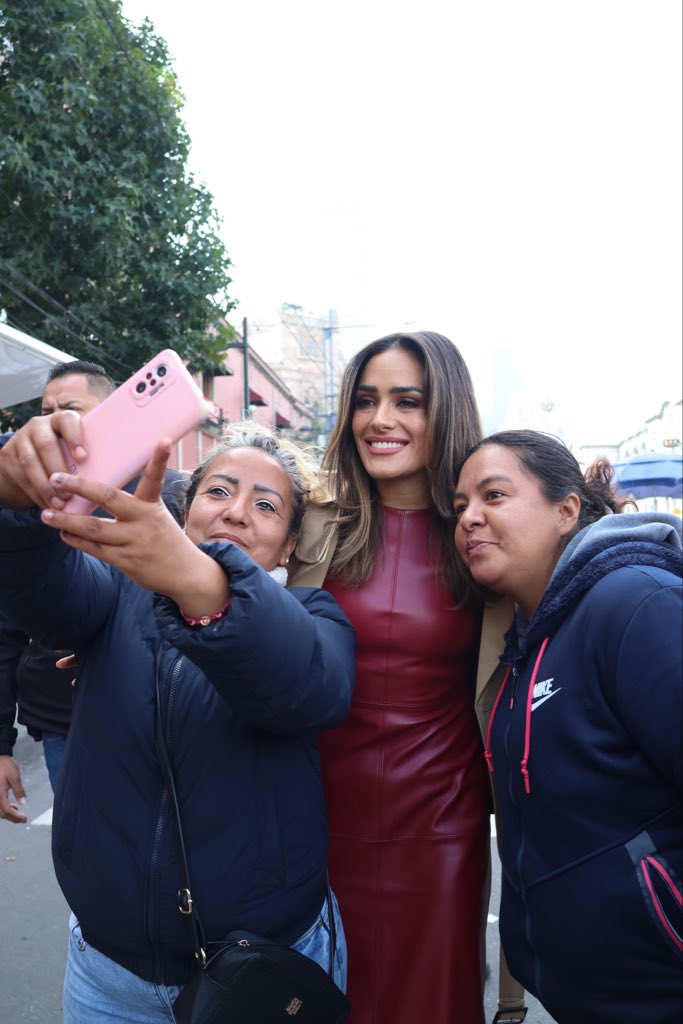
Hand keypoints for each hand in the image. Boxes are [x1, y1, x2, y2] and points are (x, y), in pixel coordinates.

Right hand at [0, 410, 85, 509]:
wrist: (28, 458)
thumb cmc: (64, 455)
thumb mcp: (74, 449)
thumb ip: (87, 455)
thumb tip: (113, 474)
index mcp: (60, 420)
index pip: (67, 420)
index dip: (75, 437)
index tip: (83, 457)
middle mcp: (38, 425)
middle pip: (46, 445)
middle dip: (58, 470)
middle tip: (70, 493)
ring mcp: (21, 440)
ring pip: (30, 462)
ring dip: (46, 487)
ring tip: (59, 504)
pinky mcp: (8, 456)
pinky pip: (21, 477)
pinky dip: (36, 494)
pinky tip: (48, 506)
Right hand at [0, 754, 27, 823]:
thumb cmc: (5, 765)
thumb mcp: (15, 776)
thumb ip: (19, 790)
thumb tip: (24, 803)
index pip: (7, 810)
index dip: (16, 817)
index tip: (25, 818)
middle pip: (2, 813)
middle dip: (13, 818)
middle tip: (23, 818)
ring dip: (8, 814)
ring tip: (19, 813)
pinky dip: (4, 808)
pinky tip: (12, 806)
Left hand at [39, 440, 228, 609]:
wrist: (186, 574)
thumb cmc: (166, 541)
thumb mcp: (157, 517)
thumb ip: (133, 506)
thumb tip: (99, 493)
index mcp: (152, 506)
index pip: (154, 479)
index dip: (159, 459)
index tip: (162, 440)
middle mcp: (144, 521)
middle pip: (109, 499)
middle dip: (80, 487)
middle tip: (56, 478)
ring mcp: (134, 542)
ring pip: (94, 529)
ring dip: (66, 521)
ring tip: (45, 515)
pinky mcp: (127, 561)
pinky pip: (95, 549)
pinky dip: (77, 541)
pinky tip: (64, 534)